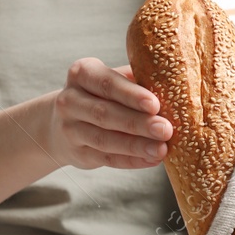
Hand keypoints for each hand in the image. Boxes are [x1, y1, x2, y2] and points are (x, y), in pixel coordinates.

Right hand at [45, 59, 173, 169]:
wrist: (62, 122)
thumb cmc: (100, 95)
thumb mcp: (111, 79)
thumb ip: (135, 80)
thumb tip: (173, 86)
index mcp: (82, 73)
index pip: (107, 84)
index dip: (130, 95)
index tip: (154, 104)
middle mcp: (70, 100)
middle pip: (105, 113)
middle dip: (138, 123)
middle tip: (165, 129)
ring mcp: (70, 129)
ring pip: (105, 139)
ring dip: (135, 146)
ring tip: (161, 149)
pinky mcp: (77, 153)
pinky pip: (106, 159)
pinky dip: (131, 160)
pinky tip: (151, 160)